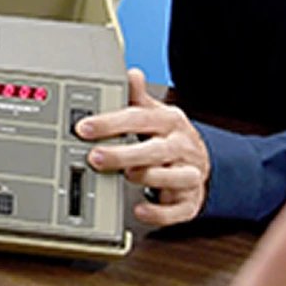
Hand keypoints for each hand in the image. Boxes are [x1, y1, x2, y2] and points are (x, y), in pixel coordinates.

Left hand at [76, 69, 210, 225]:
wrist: (201, 163)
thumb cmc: (169, 138)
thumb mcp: (155, 114)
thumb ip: (138, 98)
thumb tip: (131, 73)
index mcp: (170, 122)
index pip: (141, 118)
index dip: (112, 122)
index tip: (84, 128)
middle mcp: (181, 147)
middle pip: (156, 149)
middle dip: (125, 153)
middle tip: (95, 157)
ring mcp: (189, 174)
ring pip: (174, 177)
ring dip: (149, 177)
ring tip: (126, 176)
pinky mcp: (189, 201)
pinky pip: (176, 209)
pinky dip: (158, 212)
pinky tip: (139, 210)